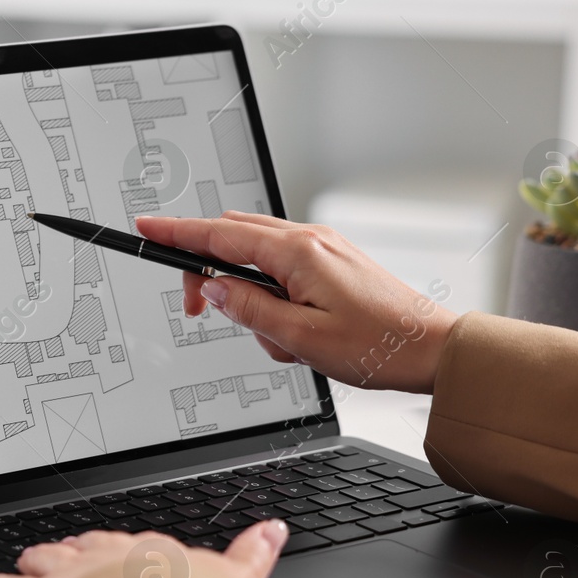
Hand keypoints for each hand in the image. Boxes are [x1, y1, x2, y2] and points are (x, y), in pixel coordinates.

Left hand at [0, 521, 287, 577]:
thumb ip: (251, 560)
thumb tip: (273, 529)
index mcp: (159, 559)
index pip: (148, 548)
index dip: (136, 548)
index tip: (134, 545)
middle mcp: (115, 560)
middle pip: (93, 549)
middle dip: (82, 549)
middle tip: (71, 548)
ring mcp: (77, 577)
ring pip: (52, 563)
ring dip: (40, 561)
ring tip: (31, 558)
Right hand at [134, 212, 458, 393]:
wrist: (431, 348)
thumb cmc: (378, 345)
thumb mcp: (299, 338)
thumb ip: (248, 310)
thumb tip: (214, 289)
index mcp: (297, 253)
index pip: (218, 236)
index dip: (176, 234)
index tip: (145, 229)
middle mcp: (309, 240)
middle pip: (232, 239)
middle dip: (208, 272)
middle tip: (200, 311)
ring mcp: (322, 247)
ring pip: (256, 257)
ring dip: (247, 295)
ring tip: (278, 338)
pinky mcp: (331, 261)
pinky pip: (281, 269)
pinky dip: (271, 297)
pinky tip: (292, 329)